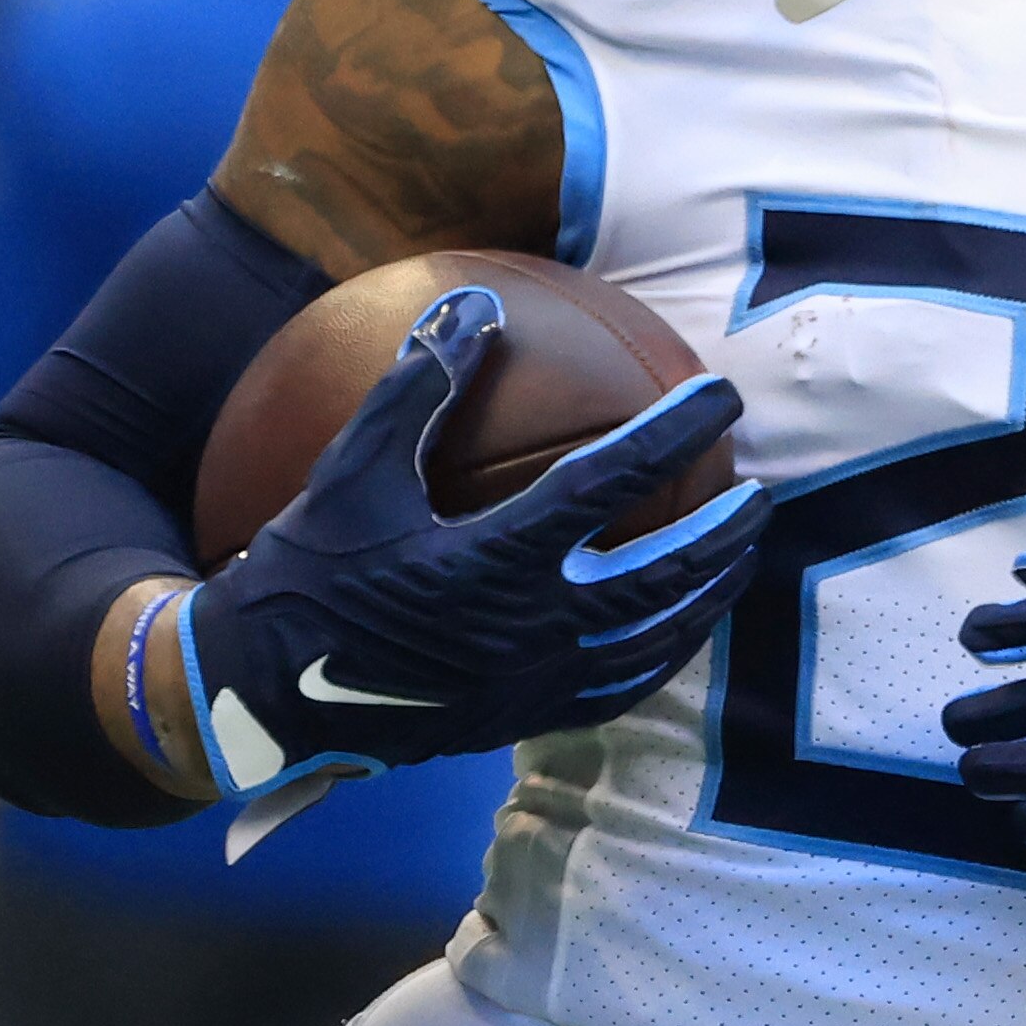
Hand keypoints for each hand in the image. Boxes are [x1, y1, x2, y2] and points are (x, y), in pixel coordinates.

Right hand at [178, 286, 766, 799]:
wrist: (262, 696)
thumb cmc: (306, 572)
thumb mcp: (351, 469)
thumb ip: (418, 386)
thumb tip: (474, 306)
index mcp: (490, 563)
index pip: (608, 488)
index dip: (672, 436)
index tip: (722, 397)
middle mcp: (525, 631)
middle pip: (657, 581)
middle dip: (721, 536)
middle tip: (762, 493)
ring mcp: (529, 685)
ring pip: (650, 645)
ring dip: (706, 598)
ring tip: (741, 561)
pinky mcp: (520, 719)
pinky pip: (615, 691)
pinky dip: (659, 658)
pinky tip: (674, 632)